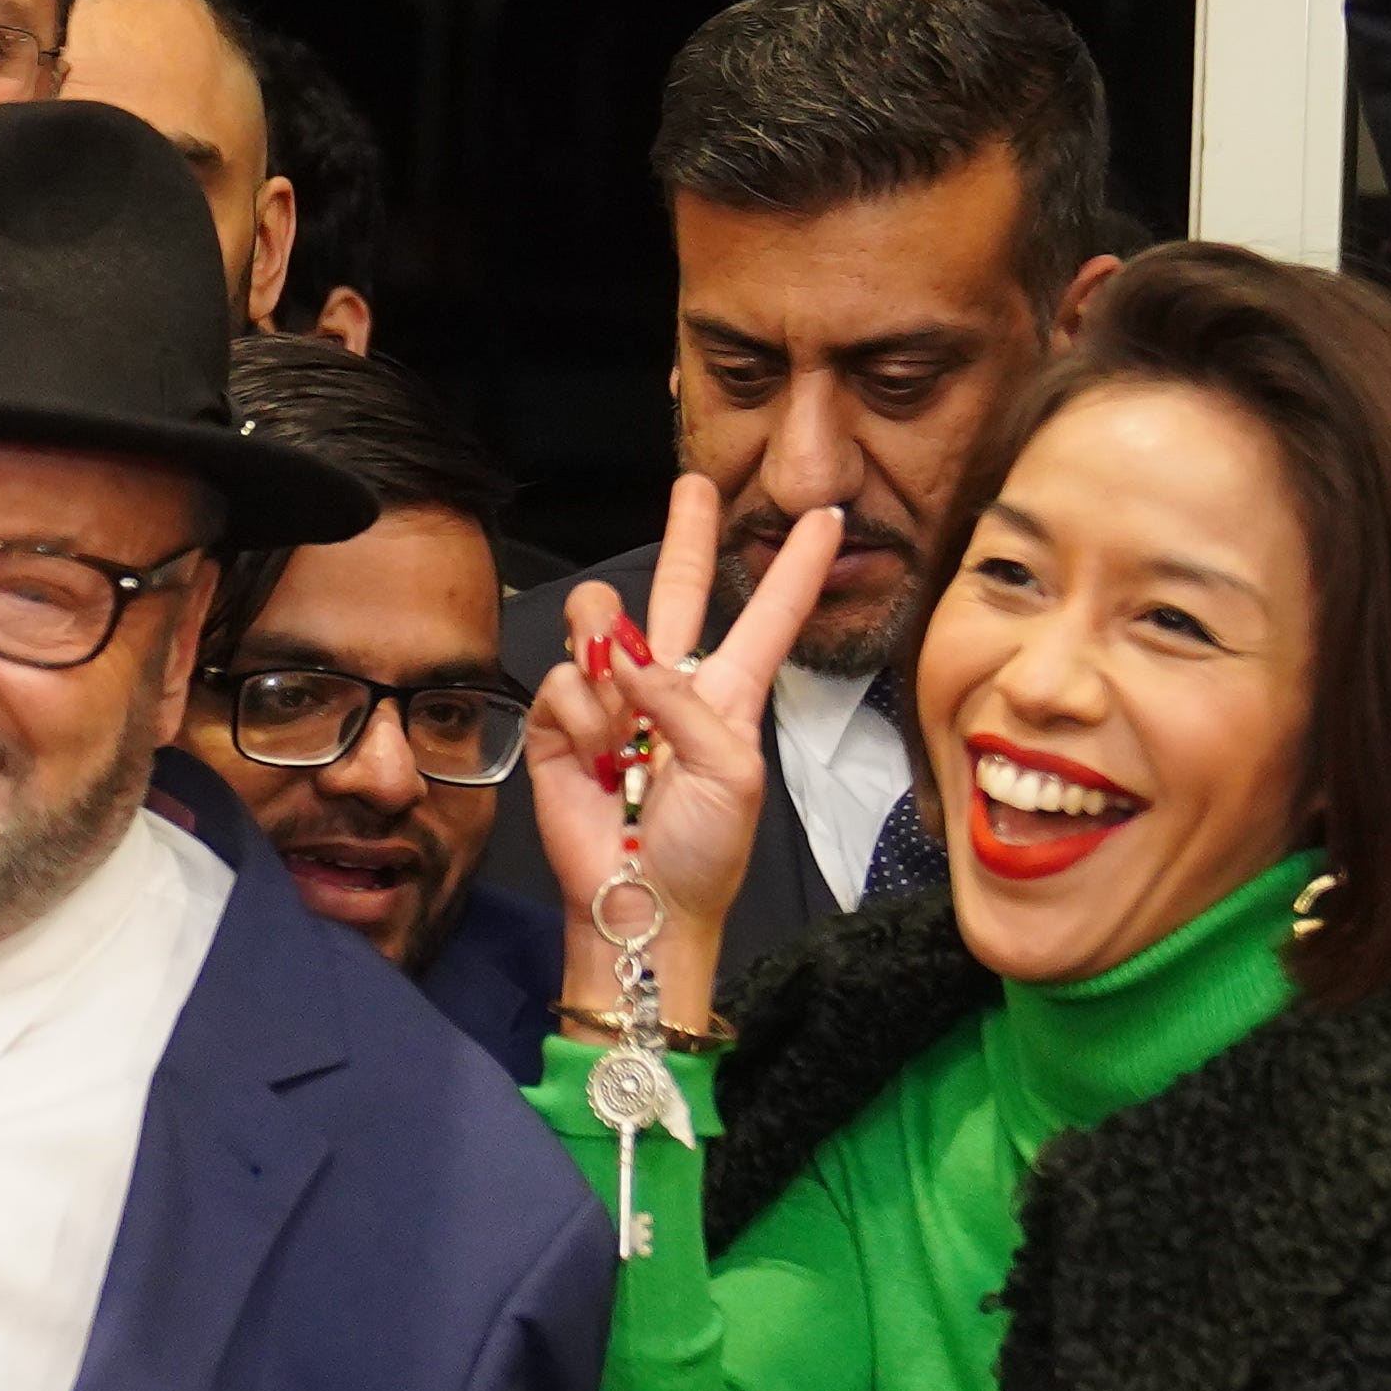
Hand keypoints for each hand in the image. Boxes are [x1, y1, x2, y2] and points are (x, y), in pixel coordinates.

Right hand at [521, 475, 837, 1033]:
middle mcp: (669, 687)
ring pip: (601, 621)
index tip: (828, 520)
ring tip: (622, 725)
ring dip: (608, 655)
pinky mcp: (562, 724)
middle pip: (677, 591)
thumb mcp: (734, 774)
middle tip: (692, 487)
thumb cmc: (704, 851)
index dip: (796, 569)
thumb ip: (689, 703)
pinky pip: (565, 679)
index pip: (766, 617)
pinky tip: (597, 759)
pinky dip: (582, 717)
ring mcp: (612, 702)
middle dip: (685, 535)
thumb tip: (628, 659)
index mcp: (728, 697)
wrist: (640, 903)